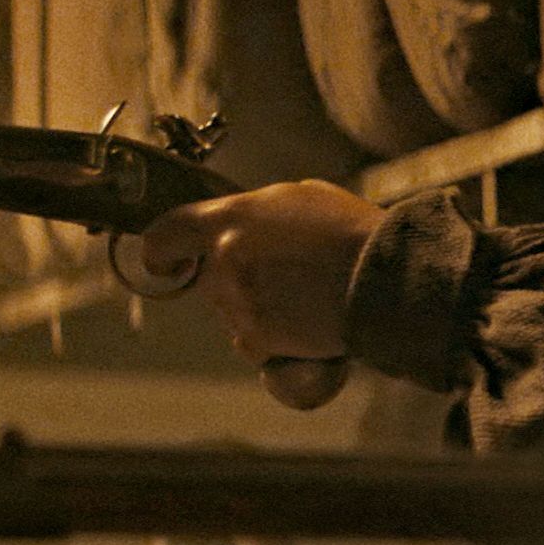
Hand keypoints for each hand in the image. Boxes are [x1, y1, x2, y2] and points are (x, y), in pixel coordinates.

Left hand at [143, 179, 385, 363]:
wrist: (383, 278)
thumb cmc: (349, 232)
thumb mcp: (300, 198)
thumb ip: (259, 213)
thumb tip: (247, 224)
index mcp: (230, 219)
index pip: (166, 233)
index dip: (160, 251)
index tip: (166, 262)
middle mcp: (225, 262)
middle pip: (210, 281)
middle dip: (238, 282)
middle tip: (284, 277)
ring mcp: (239, 304)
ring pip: (233, 316)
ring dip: (259, 312)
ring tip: (305, 299)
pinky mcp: (259, 339)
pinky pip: (255, 345)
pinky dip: (277, 341)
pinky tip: (309, 325)